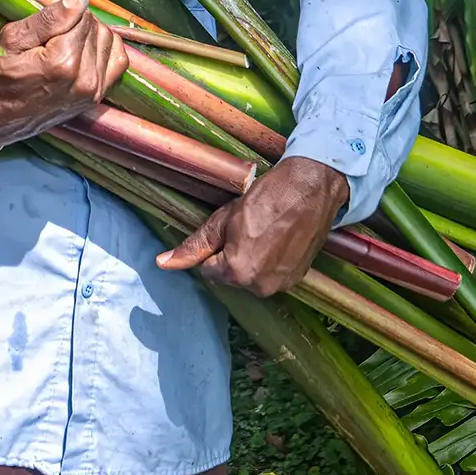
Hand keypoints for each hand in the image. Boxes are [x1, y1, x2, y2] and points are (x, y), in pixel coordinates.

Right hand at [0, 0, 127, 149]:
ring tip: (62, 35)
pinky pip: (117, 60)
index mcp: (63, 63)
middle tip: (48, 21)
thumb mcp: (12, 39)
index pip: (81, 14)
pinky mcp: (97, 97)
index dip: (61, 3)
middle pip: (95, 26)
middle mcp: (85, 79)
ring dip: (88, 31)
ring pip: (107, 39)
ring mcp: (94, 91)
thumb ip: (48, 18)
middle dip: (74, 17)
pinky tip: (83, 47)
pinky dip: (104, 47)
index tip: (42, 2)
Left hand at [155, 156, 348, 296]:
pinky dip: (271, 261)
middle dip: (233, 256)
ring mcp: (282, 285)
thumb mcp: (224, 219)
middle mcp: (260, 286)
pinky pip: (272, 275)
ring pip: (251, 276)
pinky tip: (279, 239)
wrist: (311, 188)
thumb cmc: (268, 198)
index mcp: (237, 272)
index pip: (209, 270)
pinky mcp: (298, 279)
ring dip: (252, 260)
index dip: (215, 248)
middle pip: (231, 276)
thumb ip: (195, 246)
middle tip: (249, 228)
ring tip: (266, 232)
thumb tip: (164, 263)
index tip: (231, 229)